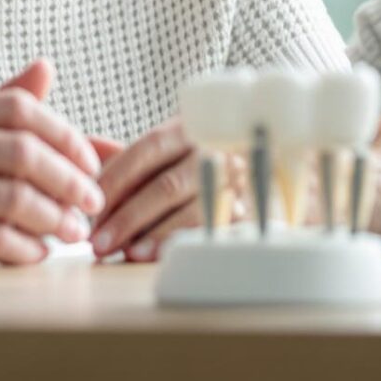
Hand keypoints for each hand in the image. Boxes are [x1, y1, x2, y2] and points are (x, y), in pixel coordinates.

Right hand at [0, 60, 103, 266]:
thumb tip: (47, 70)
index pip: (21, 110)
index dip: (66, 135)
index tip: (91, 162)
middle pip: (25, 154)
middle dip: (71, 181)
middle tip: (94, 203)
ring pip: (14, 200)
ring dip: (56, 220)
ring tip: (76, 233)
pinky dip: (25, 249)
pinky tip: (38, 254)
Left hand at [92, 114, 380, 258]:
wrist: (296, 160)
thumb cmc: (216, 154)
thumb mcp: (178, 143)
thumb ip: (131, 153)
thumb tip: (84, 149)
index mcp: (193, 126)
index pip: (145, 148)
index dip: (114, 177)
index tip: (88, 203)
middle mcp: (218, 148)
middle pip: (164, 183)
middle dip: (125, 214)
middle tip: (94, 239)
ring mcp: (241, 179)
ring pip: (191, 207)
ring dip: (150, 232)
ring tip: (121, 251)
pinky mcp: (256, 208)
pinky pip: (218, 228)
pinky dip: (183, 243)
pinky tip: (156, 255)